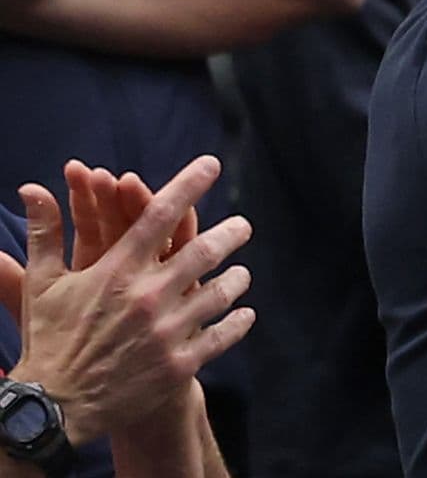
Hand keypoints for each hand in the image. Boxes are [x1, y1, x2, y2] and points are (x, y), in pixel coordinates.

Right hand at [2, 156, 253, 445]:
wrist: (53, 409)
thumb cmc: (49, 340)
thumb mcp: (43, 284)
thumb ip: (45, 233)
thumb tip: (32, 188)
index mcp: (116, 271)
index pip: (160, 215)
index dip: (189, 185)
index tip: (212, 165)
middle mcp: (147, 296)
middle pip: (205, 251)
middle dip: (231, 233)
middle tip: (244, 226)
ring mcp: (166, 331)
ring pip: (221, 292)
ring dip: (237, 278)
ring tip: (242, 272)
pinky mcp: (179, 364)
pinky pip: (222, 336)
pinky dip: (238, 322)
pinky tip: (246, 314)